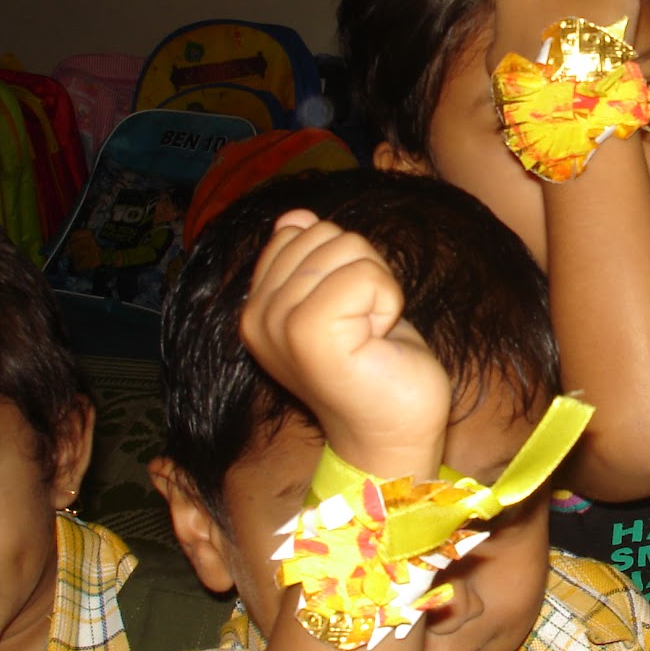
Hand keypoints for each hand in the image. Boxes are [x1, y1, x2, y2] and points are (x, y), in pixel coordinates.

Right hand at [241, 210, 450, 475]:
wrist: (393, 433)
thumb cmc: (374, 368)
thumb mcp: (338, 300)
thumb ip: (311, 260)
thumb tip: (293, 218)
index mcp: (256, 307)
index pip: (298, 230)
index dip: (341, 262)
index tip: (348, 313)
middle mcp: (256, 316)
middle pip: (324, 234)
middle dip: (363, 271)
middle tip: (362, 327)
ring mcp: (279, 325)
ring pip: (347, 248)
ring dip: (377, 288)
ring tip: (368, 335)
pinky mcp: (310, 334)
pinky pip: (365, 274)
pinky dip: (387, 301)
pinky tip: (376, 341)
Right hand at [486, 0, 641, 72]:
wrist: (569, 86)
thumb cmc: (525, 75)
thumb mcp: (496, 55)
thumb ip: (504, 31)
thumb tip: (513, 32)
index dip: (538, 5)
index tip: (546, 24)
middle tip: (573, 29)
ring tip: (597, 31)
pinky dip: (618, 6)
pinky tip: (615, 30)